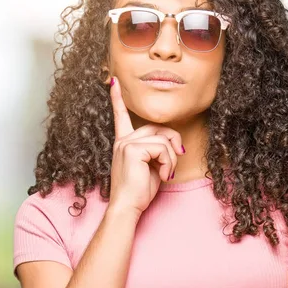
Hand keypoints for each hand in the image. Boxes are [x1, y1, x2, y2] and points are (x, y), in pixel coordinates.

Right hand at [107, 77, 184, 215]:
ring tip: (165, 173)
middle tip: (174, 161)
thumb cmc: (139, 191)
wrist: (127, 206)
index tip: (113, 81)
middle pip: (159, 128)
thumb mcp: (152, 166)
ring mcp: (126, 143)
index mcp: (124, 142)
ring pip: (164, 139)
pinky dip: (168, 163)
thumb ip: (158, 150)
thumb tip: (175, 143)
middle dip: (173, 143)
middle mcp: (123, 140)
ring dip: (171, 158)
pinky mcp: (132, 149)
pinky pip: (163, 148)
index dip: (117, 98)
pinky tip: (162, 175)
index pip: (121, 116)